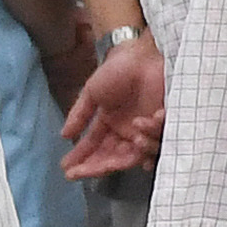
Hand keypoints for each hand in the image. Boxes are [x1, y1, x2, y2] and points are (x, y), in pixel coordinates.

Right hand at [61, 32, 165, 177]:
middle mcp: (127, 133)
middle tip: (83, 172)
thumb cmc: (115, 71)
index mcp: (110, 127)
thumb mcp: (92, 93)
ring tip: (134, 136)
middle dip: (98, 167)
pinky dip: (152, 134)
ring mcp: (145, 130)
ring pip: (136, 155)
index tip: (68, 172)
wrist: (139, 54)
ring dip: (132, 149)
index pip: (95, 150)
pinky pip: (159, 139)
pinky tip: (145, 123)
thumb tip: (64, 136)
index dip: (83, 162)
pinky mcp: (163, 124)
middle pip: (113, 159)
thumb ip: (79, 116)